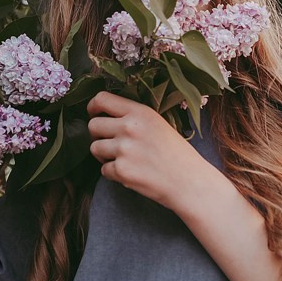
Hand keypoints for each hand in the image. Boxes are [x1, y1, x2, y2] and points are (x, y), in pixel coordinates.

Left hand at [86, 90, 203, 209]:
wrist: (189, 181)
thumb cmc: (177, 153)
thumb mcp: (158, 123)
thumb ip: (134, 117)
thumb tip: (107, 117)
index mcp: (140, 112)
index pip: (102, 99)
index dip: (93, 106)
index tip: (93, 113)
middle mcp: (129, 128)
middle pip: (93, 125)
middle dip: (98, 134)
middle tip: (110, 142)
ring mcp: (124, 149)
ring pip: (94, 148)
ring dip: (104, 155)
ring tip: (122, 159)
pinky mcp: (121, 171)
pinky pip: (103, 169)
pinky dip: (113, 173)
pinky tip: (130, 172)